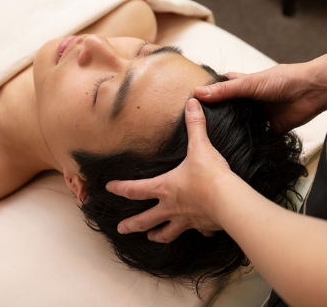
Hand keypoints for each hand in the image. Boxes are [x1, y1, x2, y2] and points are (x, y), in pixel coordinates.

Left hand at [106, 98, 237, 242]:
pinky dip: (194, 232)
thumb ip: (194, 125)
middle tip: (120, 229)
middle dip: (131, 225)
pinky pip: (195, 232)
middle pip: (146, 220)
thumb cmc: (210, 175)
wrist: (230, 199)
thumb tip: (192, 102)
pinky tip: (197, 232)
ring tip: (150, 237)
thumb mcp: (200, 147)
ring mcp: (185, 219)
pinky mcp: (201, 226)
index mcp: (165, 188)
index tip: (109, 188)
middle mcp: (171, 206)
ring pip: (166, 232)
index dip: (120, 187)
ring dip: (157, 235)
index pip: (135, 189)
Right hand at [195, 54, 326, 132]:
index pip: (223, 86)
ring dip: (233, 130)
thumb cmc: (284, 80)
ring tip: (214, 140)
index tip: (195, 101)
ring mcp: (260, 115)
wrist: (312, 91)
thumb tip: (198, 93)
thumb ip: (226, 91)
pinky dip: (250, 142)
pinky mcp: (270, 128)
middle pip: (230, 108)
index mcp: (244, 86)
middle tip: (201, 126)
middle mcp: (250, 101)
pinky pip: (257, 137)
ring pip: (242, 124)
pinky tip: (236, 148)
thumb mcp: (250, 84)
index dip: (211, 91)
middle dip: (218, 115)